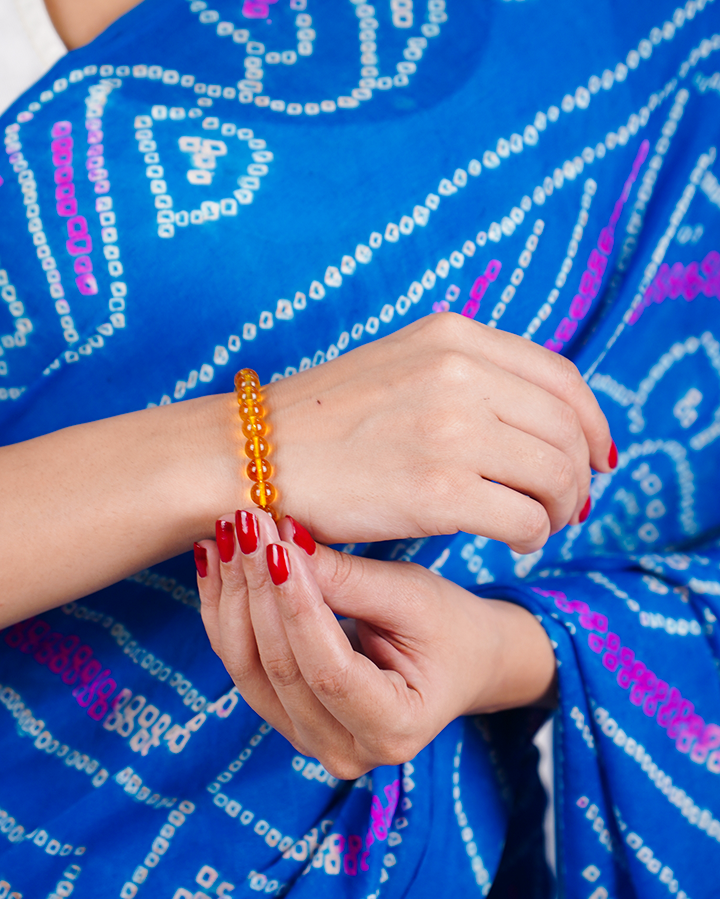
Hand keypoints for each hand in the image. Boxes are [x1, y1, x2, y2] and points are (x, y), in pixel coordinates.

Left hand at [196, 510, 555, 778]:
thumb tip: (284, 542)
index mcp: (394, 729)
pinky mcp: (285, 716)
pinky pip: (242, 664)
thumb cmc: (450, 626)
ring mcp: (309, 739)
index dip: (297, 604)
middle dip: (258, 589)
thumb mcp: (413, 596)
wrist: (460, 658)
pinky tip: (216, 563)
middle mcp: (345, 750)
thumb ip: (349, 580)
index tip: (277, 542)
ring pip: (248, 668)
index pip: (328, 670)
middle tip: (244, 523)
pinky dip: (227, 611)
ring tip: (223, 535)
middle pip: (280, 670)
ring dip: (232, 597)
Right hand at [266, 313, 613, 553]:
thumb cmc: (322, 421)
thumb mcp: (400, 365)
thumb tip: (533, 418)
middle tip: (570, 504)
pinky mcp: (437, 491)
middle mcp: (459, 373)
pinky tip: (515, 540)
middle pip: (567, 430)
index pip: (560, 377)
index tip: (596, 455)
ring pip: (555, 476)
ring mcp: (450, 430)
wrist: (250, 454)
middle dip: (580, 474)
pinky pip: (524, 518)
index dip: (591, 421)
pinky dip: (533, 535)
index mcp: (453, 337)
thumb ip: (466, 374)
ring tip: (542, 524)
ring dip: (562, 508)